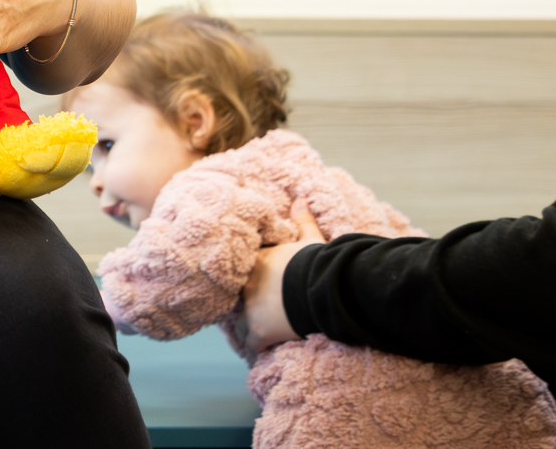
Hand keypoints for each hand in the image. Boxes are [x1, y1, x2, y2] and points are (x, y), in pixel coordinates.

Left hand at [242, 198, 323, 351]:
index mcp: (255, 261)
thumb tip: (300, 199)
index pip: (238, 270)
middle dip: (241, 304)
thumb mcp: (310, 240)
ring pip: (239, 323)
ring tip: (249, 334)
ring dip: (245, 328)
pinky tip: (255, 354)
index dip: (240, 279)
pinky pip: (250, 344)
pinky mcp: (259, 331)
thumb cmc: (316, 263)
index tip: (241, 284)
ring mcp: (250, 309)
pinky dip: (253, 349)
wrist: (320, 288)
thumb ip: (302, 220)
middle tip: (246, 311)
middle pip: (235, 297)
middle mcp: (246, 284)